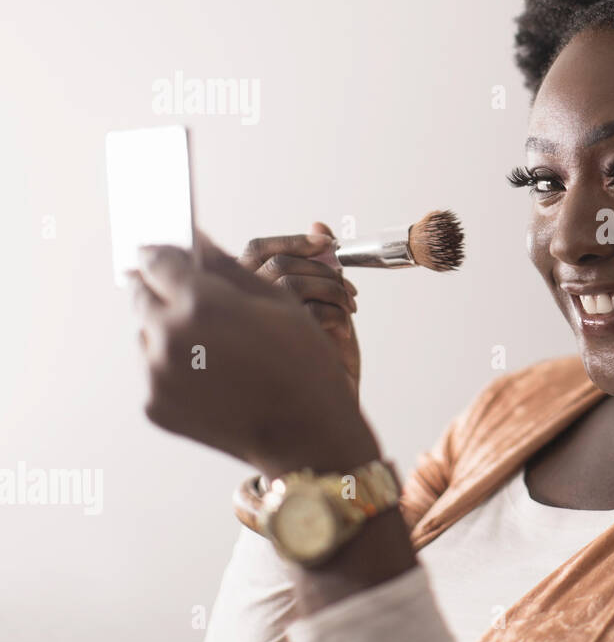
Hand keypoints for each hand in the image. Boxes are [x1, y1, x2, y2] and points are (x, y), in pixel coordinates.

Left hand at [127, 229, 377, 476]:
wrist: (306, 432)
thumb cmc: (302, 361)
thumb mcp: (274, 300)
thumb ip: (225, 265)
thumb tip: (194, 240)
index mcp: (199, 303)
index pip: (158, 259)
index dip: (166, 251)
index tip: (171, 252)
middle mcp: (168, 337)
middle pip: (140, 294)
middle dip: (162, 288)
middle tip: (189, 293)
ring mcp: (157, 375)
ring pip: (146, 333)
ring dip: (167, 328)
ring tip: (209, 338)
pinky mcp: (155, 405)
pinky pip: (155, 370)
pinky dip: (175, 365)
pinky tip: (212, 370)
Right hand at [237, 222, 360, 395]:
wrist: (326, 416)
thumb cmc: (320, 367)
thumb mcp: (326, 308)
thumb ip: (319, 269)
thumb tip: (320, 225)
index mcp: (242, 296)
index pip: (257, 248)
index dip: (293, 240)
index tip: (329, 244)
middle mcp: (235, 310)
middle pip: (277, 262)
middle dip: (323, 269)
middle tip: (350, 292)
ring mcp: (247, 327)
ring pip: (290, 280)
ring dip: (332, 289)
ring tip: (350, 310)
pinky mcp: (268, 346)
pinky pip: (304, 308)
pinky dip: (334, 313)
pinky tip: (343, 330)